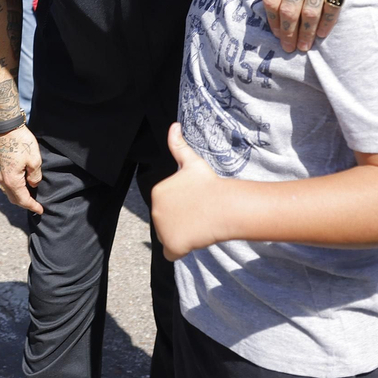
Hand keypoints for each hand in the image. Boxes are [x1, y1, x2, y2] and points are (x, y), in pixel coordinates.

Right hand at [0, 124, 42, 213]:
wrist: (5, 126)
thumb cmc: (21, 142)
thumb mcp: (35, 160)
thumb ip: (35, 176)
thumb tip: (33, 184)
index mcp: (12, 180)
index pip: (23, 200)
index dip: (32, 206)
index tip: (41, 210)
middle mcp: (2, 180)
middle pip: (13, 198)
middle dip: (25, 204)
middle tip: (36, 206)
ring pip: (8, 191)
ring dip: (18, 196)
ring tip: (29, 196)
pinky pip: (5, 183)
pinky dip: (13, 188)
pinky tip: (20, 184)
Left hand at [151, 123, 226, 259]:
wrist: (223, 205)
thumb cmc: (209, 184)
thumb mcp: (191, 161)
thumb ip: (178, 144)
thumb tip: (174, 125)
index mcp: (157, 192)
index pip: (166, 205)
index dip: (183, 206)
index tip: (196, 202)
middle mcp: (154, 210)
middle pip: (166, 222)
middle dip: (181, 221)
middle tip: (198, 214)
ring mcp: (161, 229)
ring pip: (170, 237)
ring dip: (182, 234)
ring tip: (198, 225)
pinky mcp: (171, 245)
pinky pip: (171, 253)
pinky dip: (180, 250)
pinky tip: (193, 240)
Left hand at [247, 0, 375, 50]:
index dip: (272, 20)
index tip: (276, 35)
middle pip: (290, 8)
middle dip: (288, 32)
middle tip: (289, 48)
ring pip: (311, 10)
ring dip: (306, 32)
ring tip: (304, 45)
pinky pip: (333, 4)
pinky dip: (327, 23)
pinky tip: (321, 33)